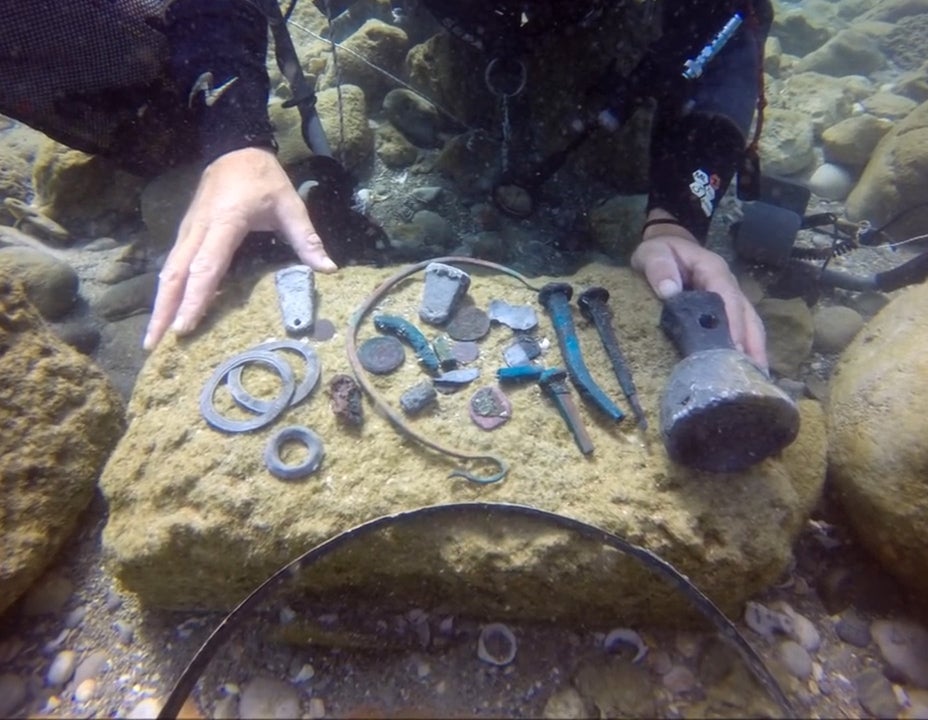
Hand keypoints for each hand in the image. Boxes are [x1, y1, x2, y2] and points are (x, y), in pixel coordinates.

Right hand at [142, 147, 337, 349]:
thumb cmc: (265, 178)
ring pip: (168, 271)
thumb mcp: (290, 205)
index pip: (206, 267)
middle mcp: (199, 229)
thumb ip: (307, 239)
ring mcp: (188, 230)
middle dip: (163, 311)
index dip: (194, 298)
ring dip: (159, 304)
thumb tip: (328, 269)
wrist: (236, 147)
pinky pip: (173, 265)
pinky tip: (167, 311)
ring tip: (152, 338)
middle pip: (175, 275)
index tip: (183, 327)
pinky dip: (167, 290)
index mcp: (225, 222)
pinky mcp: (186, 233)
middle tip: (152, 346)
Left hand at [631, 228, 767, 371]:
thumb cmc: (660, 251)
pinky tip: (748, 371)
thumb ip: (659, 268)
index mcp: (713, 270)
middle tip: (750, 374)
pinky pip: (743, 329)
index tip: (734, 348)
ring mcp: (731, 297)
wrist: (666, 246)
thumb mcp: (653, 253)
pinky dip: (748, 349)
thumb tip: (669, 291)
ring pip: (751, 324)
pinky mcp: (726, 310)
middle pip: (747, 314)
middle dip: (751, 344)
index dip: (733, 322)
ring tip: (756, 379)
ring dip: (755, 350)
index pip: (728, 297)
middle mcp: (728, 284)